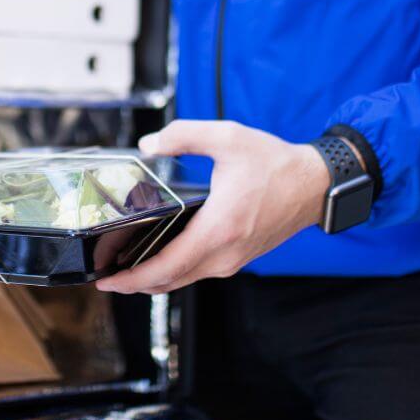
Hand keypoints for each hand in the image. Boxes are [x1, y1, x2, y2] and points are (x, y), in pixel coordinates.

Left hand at [95, 120, 329, 294]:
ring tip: (124, 270)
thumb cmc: (275, 164)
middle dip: (133, 284)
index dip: (132, 278)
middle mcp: (224, 253)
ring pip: (184, 280)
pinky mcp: (238, 259)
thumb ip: (184, 135)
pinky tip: (157, 258)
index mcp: (218, 228)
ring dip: (152, 279)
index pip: (166, 266)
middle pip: (170, 280)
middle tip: (105, 277)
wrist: (315, 184)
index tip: (107, 281)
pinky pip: (198, 272)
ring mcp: (233, 260)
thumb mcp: (227, 137)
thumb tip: (148, 144)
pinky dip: (173, 272)